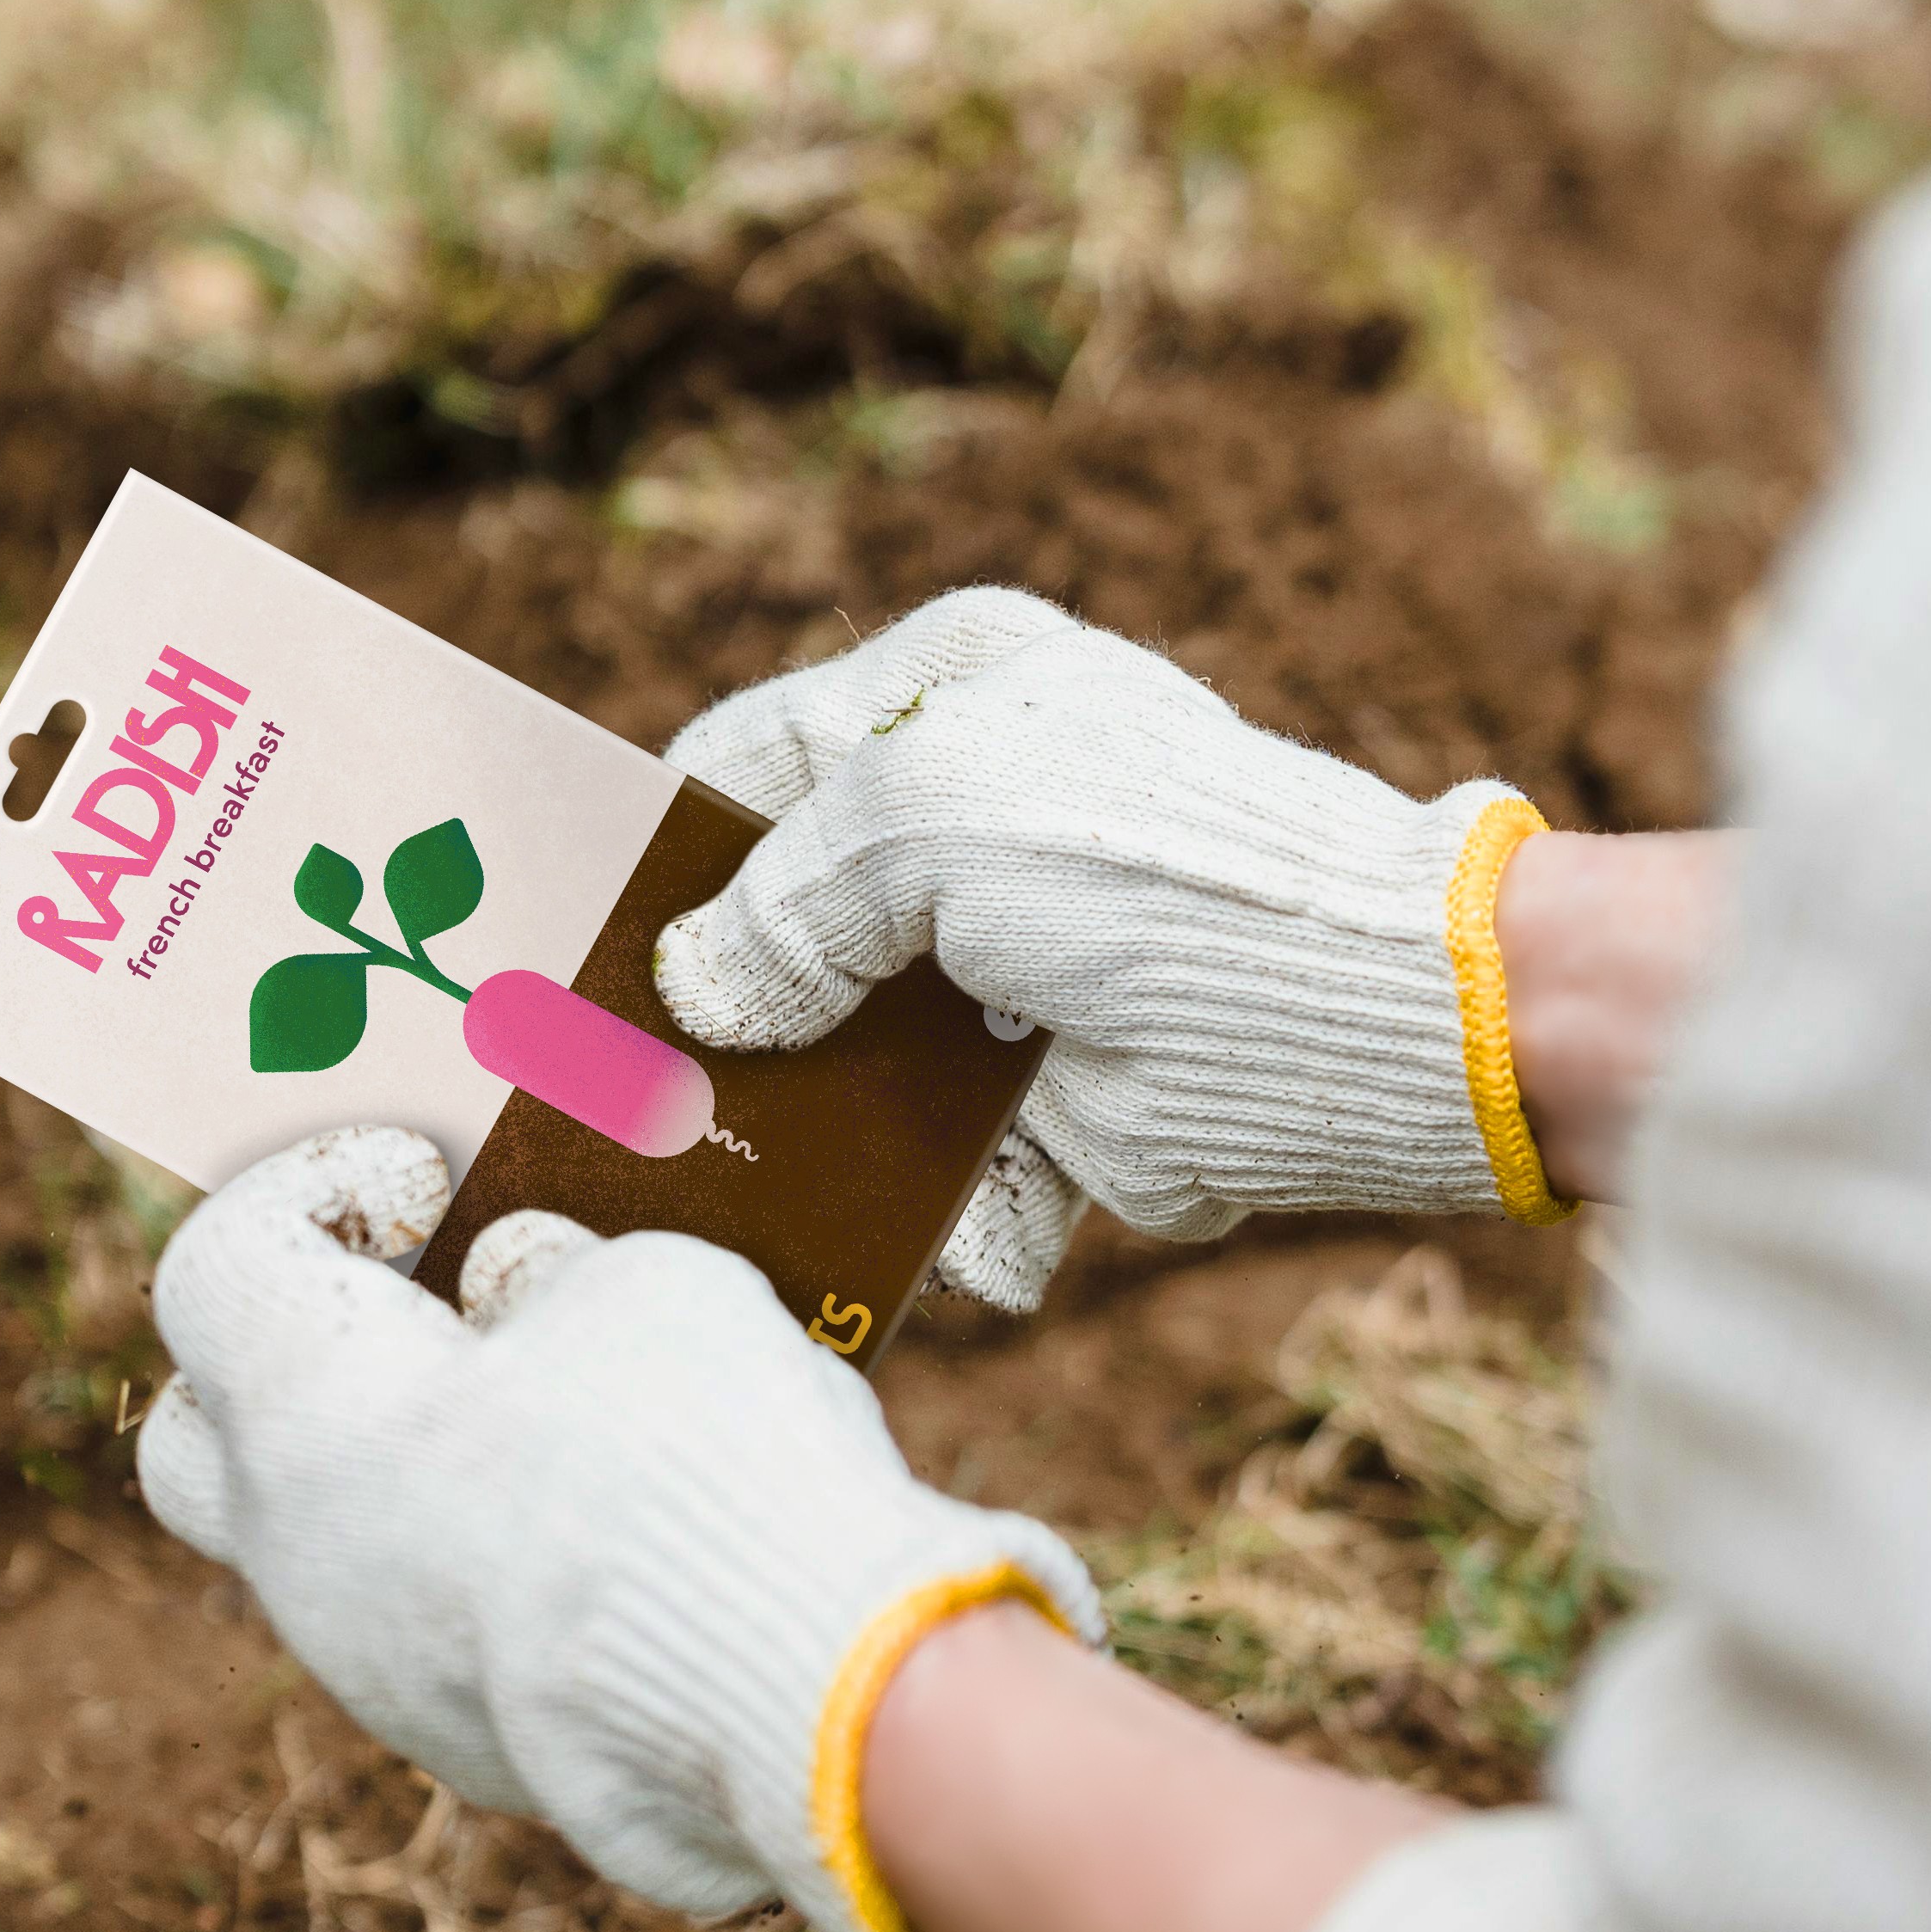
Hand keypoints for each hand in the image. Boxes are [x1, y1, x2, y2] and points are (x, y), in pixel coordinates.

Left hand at [133, 1133, 1092, 1931]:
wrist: (791, 1697)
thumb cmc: (693, 1457)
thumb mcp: (636, 1286)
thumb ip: (546, 1279)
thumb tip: (517, 1293)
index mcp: (303, 1414)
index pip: (217, 1267)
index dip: (315, 1192)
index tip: (433, 1181)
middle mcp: (300, 1556)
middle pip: (209, 1436)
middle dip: (293, 1357)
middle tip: (417, 1306)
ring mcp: (376, 1671)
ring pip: (337, 1544)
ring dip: (420, 1465)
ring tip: (567, 1407)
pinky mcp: (475, 1750)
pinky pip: (448, 1629)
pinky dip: (503, 1564)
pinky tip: (624, 1527)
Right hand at [657, 587, 1546, 1305]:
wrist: (1356, 1015)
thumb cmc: (1146, 866)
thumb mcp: (924, 820)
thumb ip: (780, 897)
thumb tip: (698, 999)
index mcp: (939, 691)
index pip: (740, 767)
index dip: (657, 856)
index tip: (574, 952)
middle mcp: (966, 819)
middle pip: (777, 929)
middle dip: (714, 1023)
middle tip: (617, 1091)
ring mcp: (1003, 962)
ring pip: (838, 1062)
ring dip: (805, 1140)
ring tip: (737, 1197)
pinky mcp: (1044, 1091)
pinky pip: (932, 1161)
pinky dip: (925, 1215)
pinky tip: (917, 1240)